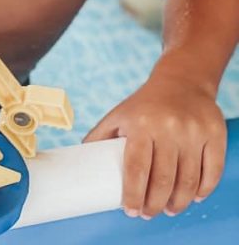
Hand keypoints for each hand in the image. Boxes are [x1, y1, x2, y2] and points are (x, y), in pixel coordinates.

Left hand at [83, 75, 226, 218]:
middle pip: (163, 180)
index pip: (137, 168)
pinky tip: (193, 197)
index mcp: (140, 123)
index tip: (131, 211)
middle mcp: (168, 127)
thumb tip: (79, 158)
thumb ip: (100, 135)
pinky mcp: (214, 133)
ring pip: (188, 181)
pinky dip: (203, 190)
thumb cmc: (145, 103)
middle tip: (149, 214)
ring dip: (178, 203)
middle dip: (155, 205)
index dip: (134, 195)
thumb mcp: (120, 114)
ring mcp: (193, 131)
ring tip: (168, 209)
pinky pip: (211, 171)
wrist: (180, 80)